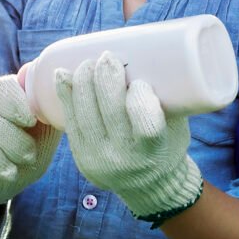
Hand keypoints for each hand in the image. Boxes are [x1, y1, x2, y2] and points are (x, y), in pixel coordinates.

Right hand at [0, 74, 60, 211]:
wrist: (3, 179)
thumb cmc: (30, 151)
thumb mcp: (46, 136)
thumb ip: (54, 118)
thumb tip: (68, 103)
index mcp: (8, 96)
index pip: (4, 88)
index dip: (15, 102)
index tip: (30, 120)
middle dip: (9, 140)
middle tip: (27, 158)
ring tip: (9, 175)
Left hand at [54, 52, 202, 222]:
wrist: (148, 186)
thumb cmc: (167, 145)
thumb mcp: (176, 126)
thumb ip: (165, 98)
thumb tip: (151, 52)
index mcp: (154, 150)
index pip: (145, 120)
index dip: (139, 95)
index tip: (140, 80)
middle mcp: (124, 157)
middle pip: (109, 110)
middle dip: (105, 77)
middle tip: (108, 56)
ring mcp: (97, 157)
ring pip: (84, 112)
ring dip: (83, 81)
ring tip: (87, 62)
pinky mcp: (80, 155)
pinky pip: (69, 120)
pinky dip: (65, 93)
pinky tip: (62, 73)